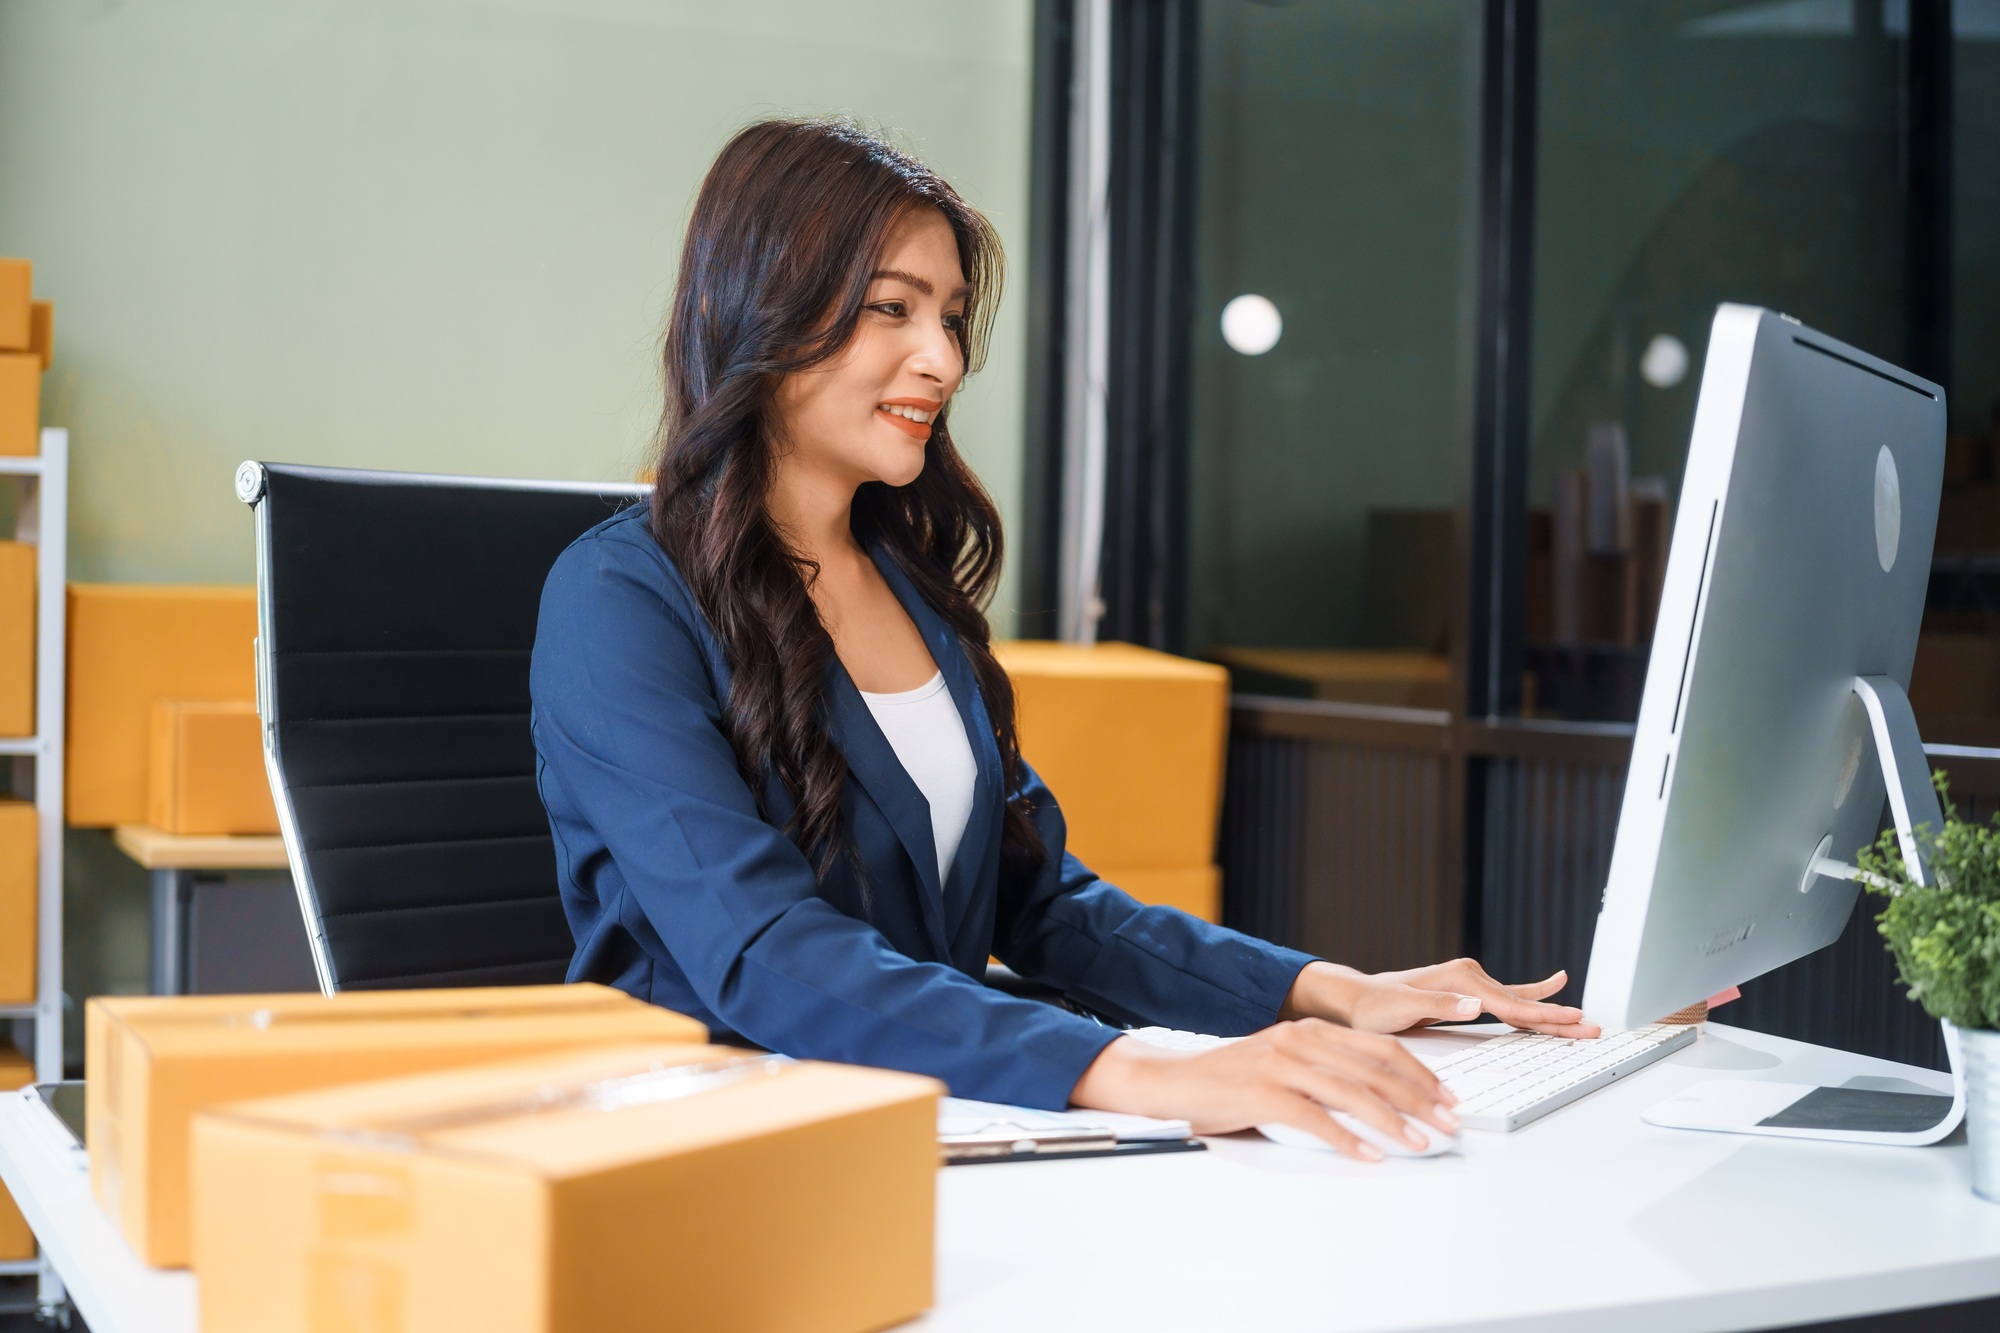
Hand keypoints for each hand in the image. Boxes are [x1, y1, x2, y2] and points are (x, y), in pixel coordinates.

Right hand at [1069, 1020, 1458, 1161]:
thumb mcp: (1283, 1062)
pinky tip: (1369, 1155)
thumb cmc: (1229, 1080)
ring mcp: (1280, 1064)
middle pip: (1376, 1070)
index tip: (1446, 1099)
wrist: (1172, 1081)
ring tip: (1419, 1143)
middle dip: (1420, 1099)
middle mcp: (1299, 1040)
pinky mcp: (1262, 1093)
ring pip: (1353, 1093)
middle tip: (1448, 1124)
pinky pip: (1315, 1118)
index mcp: (1310, 1029)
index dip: (1420, 1074)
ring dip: (1393, 1122)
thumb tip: (1379, 1099)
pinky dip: (1347, 1139)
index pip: (1380, 1049)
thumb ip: (1324, 1071)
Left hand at [1283, 958, 1601, 1038]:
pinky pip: (1508, 996)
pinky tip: (1554, 984)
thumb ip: (1440, 1005)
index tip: (1574, 1023)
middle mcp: (1470, 977)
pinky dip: (1533, 994)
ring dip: (1553, 1011)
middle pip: (1524, 1004)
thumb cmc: (1375, 1007)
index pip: (1512, 1006)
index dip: (1545, 1018)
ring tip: (1585, 1018)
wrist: (1356, 999)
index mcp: (1461, 981)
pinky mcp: (1468, 993)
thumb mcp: (1402, 1007)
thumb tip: (1477, 1005)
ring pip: (1521, 1002)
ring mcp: (1470, 983)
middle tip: (1593, 1028)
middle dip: (1560, 1017)